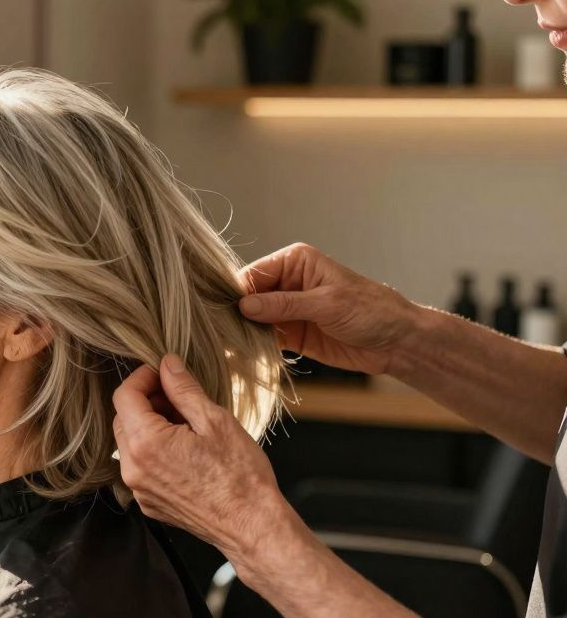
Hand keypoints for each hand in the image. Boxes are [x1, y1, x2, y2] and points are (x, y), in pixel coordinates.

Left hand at [112, 355, 291, 561]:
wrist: (251, 526)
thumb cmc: (239, 474)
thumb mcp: (214, 420)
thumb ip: (183, 389)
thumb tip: (167, 364)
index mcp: (145, 443)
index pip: (124, 396)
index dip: (142, 377)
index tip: (162, 371)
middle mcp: (133, 468)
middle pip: (123, 419)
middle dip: (146, 401)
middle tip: (178, 397)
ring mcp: (139, 489)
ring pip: (130, 444)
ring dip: (149, 426)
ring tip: (186, 423)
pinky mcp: (149, 503)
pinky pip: (141, 468)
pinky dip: (154, 451)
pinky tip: (185, 450)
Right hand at [240, 243, 417, 375]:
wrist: (396, 342)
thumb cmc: (371, 311)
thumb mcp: (327, 304)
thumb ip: (285, 305)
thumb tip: (244, 306)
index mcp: (295, 262)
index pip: (254, 274)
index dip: (237, 292)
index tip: (223, 312)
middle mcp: (287, 283)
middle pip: (248, 297)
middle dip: (236, 314)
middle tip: (222, 333)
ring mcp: (286, 310)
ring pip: (252, 319)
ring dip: (242, 332)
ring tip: (228, 346)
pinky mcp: (290, 334)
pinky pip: (263, 338)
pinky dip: (253, 346)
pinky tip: (241, 355)